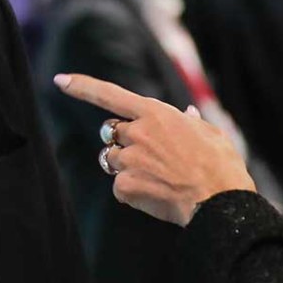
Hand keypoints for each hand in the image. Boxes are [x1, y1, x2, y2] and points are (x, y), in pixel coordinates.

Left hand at [55, 73, 255, 226]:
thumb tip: (187, 114)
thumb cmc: (222, 166)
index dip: (83, 87)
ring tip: (159, 178)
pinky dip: (133, 192)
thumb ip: (191, 123)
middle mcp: (137, 133)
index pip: (110, 95)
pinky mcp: (125, 186)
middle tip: (152, 156)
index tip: (60, 80)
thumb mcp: (212, 134)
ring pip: (113, 160)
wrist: (221, 202)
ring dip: (128, 167)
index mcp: (156, 114)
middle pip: (112, 133)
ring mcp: (129, 159)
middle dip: (125, 141)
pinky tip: (156, 195)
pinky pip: (119, 187)